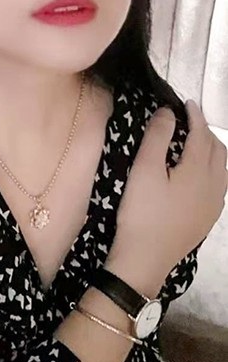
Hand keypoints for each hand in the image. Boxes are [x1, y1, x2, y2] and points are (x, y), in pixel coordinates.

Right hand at [107, 99, 226, 292]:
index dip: (195, 116)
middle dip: (205, 131)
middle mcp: (213, 184)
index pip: (201, 134)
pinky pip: (219, 184)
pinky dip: (213, 168)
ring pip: (221, 167)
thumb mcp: (143, 170)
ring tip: (196, 142)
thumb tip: (168, 112)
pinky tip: (199, 174)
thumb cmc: (141, 212)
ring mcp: (214, 203)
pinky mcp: (208, 218)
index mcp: (198, 170)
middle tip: (189, 120)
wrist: (146, 258)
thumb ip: (157, 137)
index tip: (187, 103)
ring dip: (212, 149)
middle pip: (217, 149)